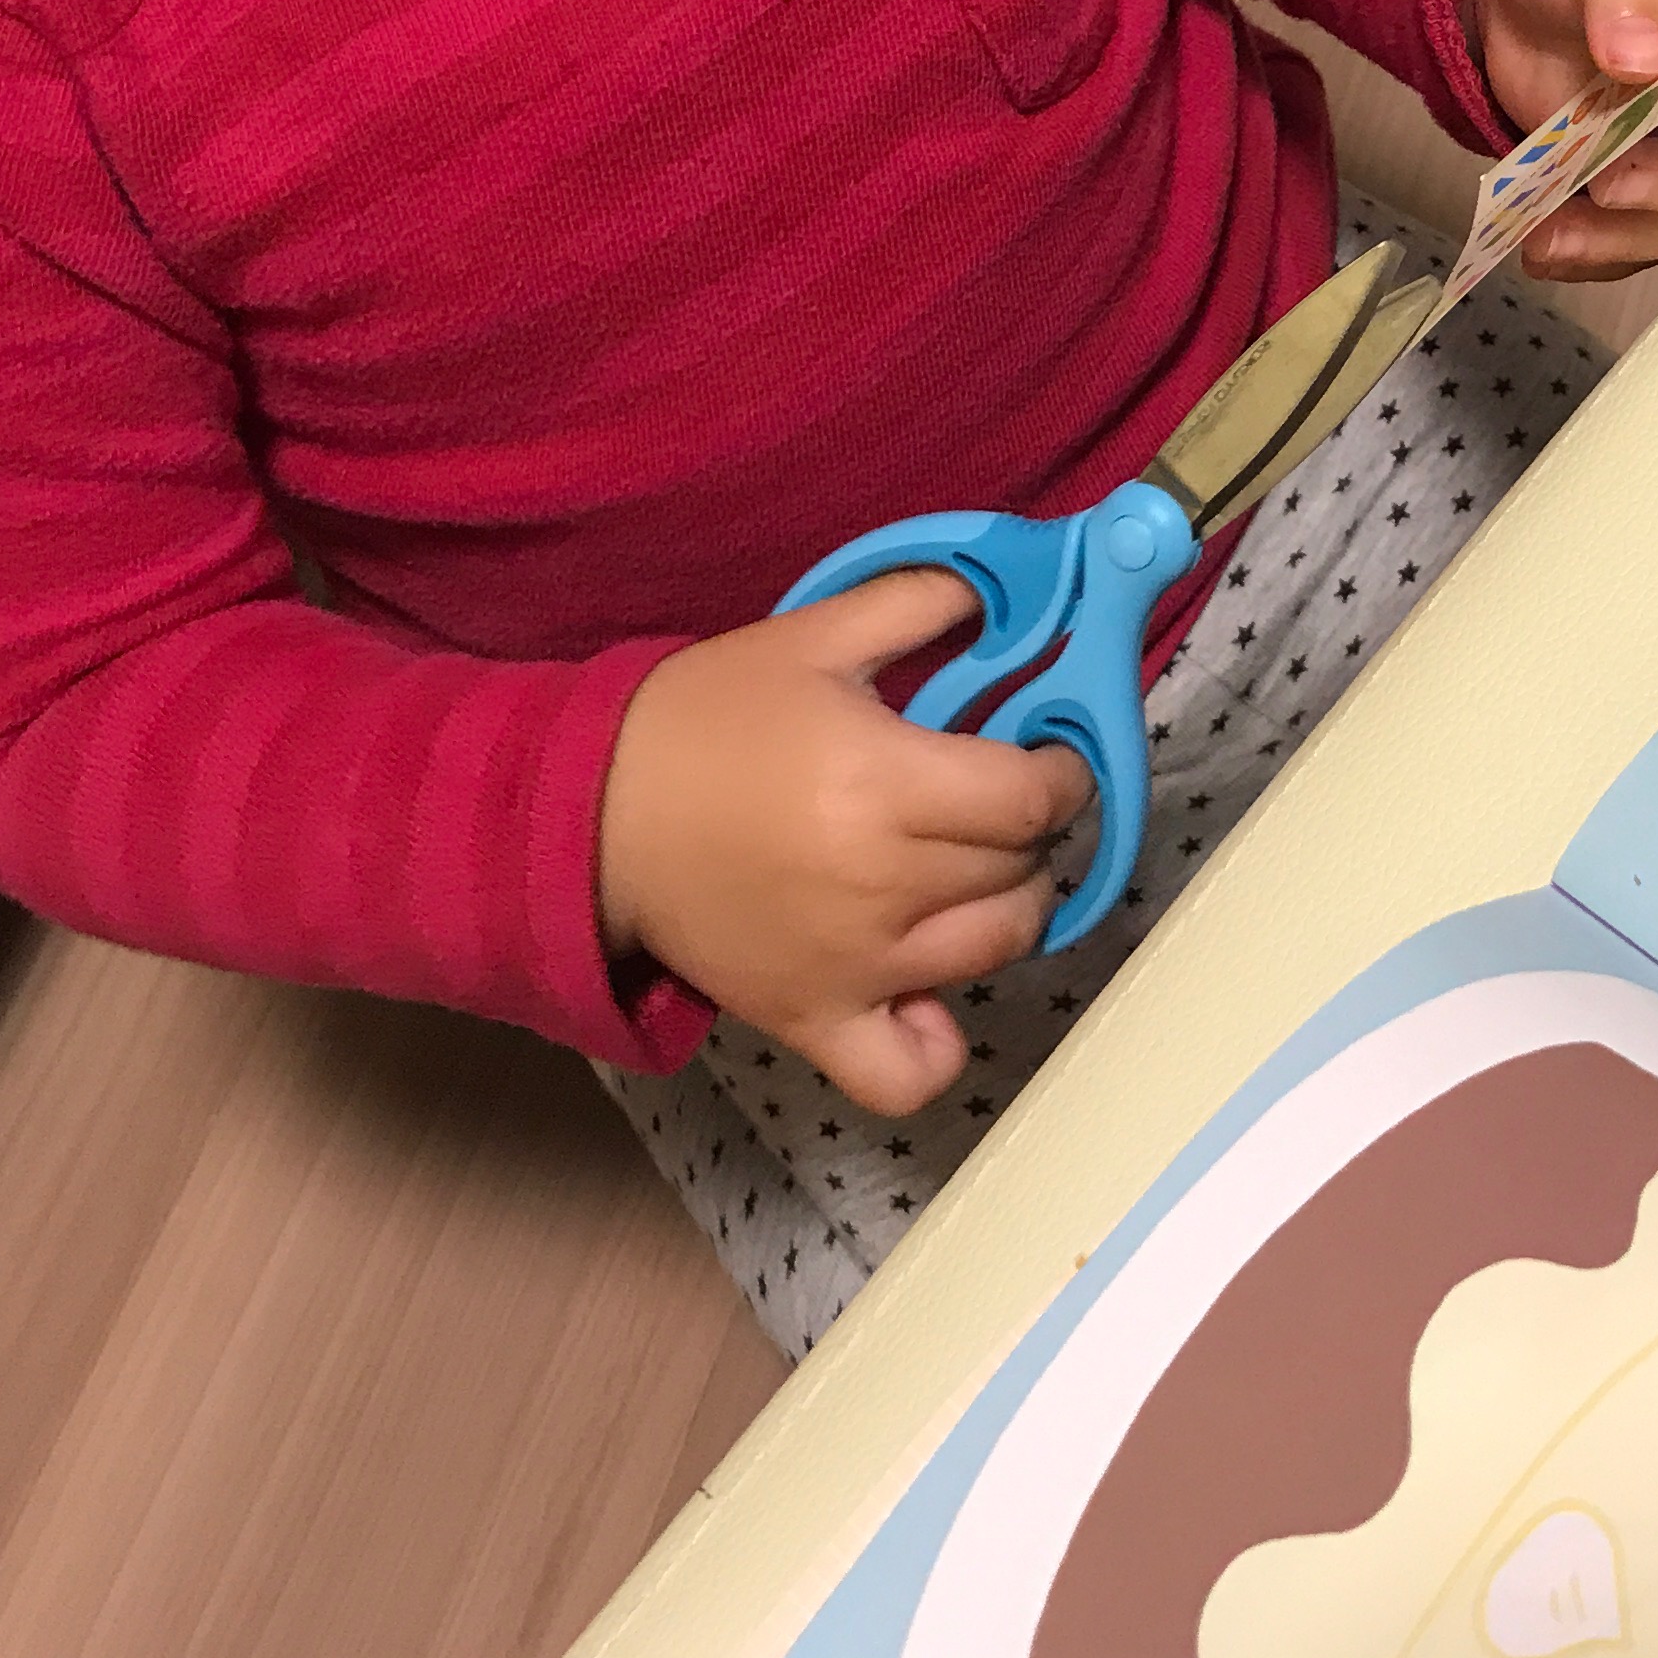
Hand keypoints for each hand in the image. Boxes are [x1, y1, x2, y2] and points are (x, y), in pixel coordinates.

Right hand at [598, 571, 1092, 1113]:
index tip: (1044, 756)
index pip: (1037, 799)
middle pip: (1024, 870)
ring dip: (1009, 907)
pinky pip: (910, 1073)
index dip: (1064, 773)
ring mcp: (853, 966)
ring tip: (972, 873)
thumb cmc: (706, 717)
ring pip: (997, 950)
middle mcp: (883, 885)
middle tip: (995, 801)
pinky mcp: (813, 1022)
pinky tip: (928, 989)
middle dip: (1031, 830)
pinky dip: (937, 1043)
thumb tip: (1025, 584)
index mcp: (886, 783)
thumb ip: (923, 599)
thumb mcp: (812, 635)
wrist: (593, 812)